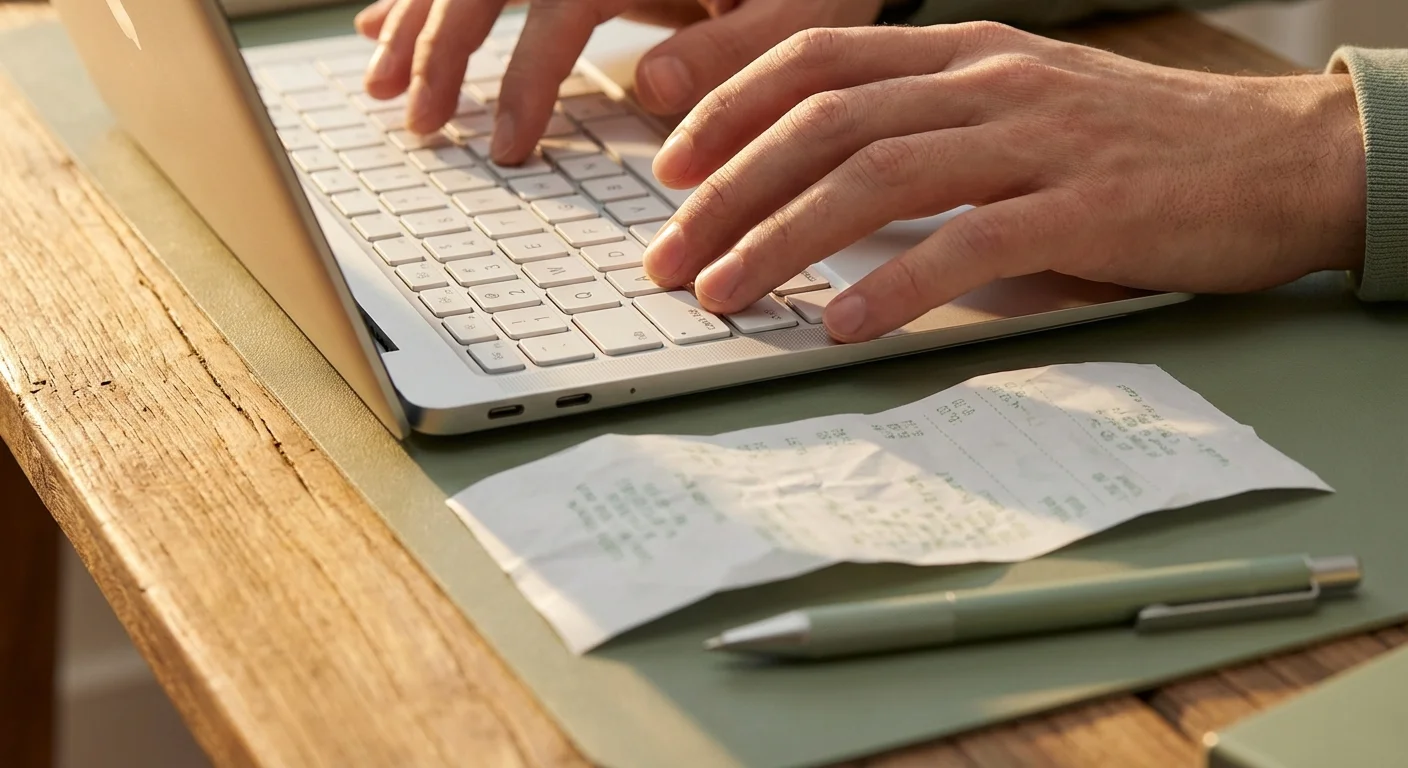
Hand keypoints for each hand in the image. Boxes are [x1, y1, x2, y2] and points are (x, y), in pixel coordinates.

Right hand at [353, 0, 882, 164]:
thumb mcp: (807, 9)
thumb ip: (733, 51)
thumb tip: (647, 85)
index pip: (560, 4)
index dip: (524, 77)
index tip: (504, 148)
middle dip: (442, 48)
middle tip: (420, 125)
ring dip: (416, 18)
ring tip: (380, 84)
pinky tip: (384, 21)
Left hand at [643, 23, 1367, 341]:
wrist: (1274, 161)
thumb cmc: (1133, 149)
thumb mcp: (1019, 111)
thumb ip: (926, 135)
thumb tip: (814, 202)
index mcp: (963, 52)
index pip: (816, 59)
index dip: (730, 109)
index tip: (673, 169)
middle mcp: (988, 81)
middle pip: (824, 121)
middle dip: (727, 191)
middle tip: (669, 255)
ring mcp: (1036, 139)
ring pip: (876, 175)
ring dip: (781, 240)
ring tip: (722, 294)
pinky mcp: (1083, 208)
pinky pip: (968, 243)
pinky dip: (894, 286)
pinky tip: (841, 325)